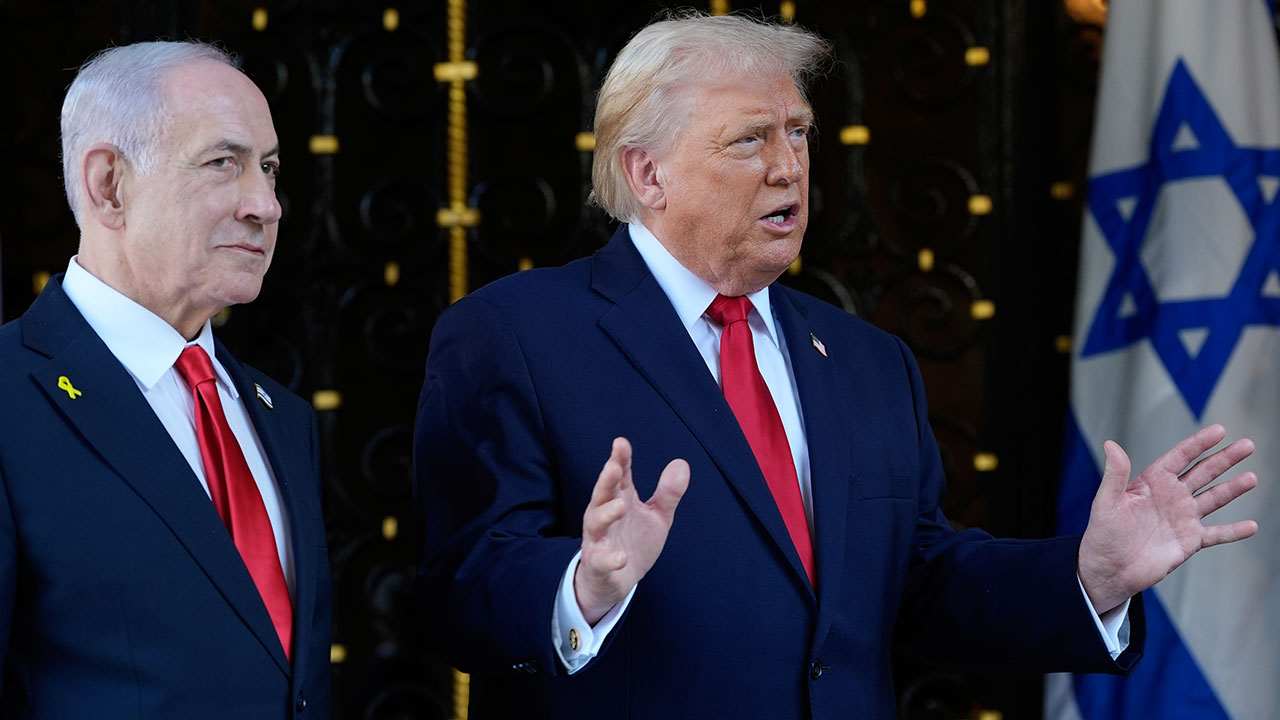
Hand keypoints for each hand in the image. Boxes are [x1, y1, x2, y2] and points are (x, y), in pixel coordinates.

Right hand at [574, 437, 689, 624]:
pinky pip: (601, 560)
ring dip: (607, 513)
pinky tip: (621, 557)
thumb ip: (668, 493)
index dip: (619, 459)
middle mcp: (604, 515)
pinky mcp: (598, 564)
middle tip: (614, 466)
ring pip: (596, 522)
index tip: (621, 443)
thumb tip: (682, 463)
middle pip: (602, 494)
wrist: (615, 581)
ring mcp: (599, 539)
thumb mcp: (657, 517)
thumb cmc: (633, 542)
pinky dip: (610, 559)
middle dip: (606, 480)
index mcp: (619, 499)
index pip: (619, 476)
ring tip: (621, 505)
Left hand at [1078, 424, 1257, 613]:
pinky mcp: (1190, 540)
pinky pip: (1217, 534)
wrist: (1110, 568)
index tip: (1220, 431)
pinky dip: (1234, 531)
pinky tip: (1252, 526)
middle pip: (1204, 472)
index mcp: (1153, 482)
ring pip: (1214, 498)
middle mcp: (1172, 496)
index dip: (1199, 444)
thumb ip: (1115, 473)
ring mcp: (1183, 517)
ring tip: (1252, 477)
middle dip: (1225, 459)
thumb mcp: (1107, 500)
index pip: (1181, 457)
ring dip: (1233, 488)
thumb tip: (1110, 444)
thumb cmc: (1103, 532)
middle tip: (1248, 445)